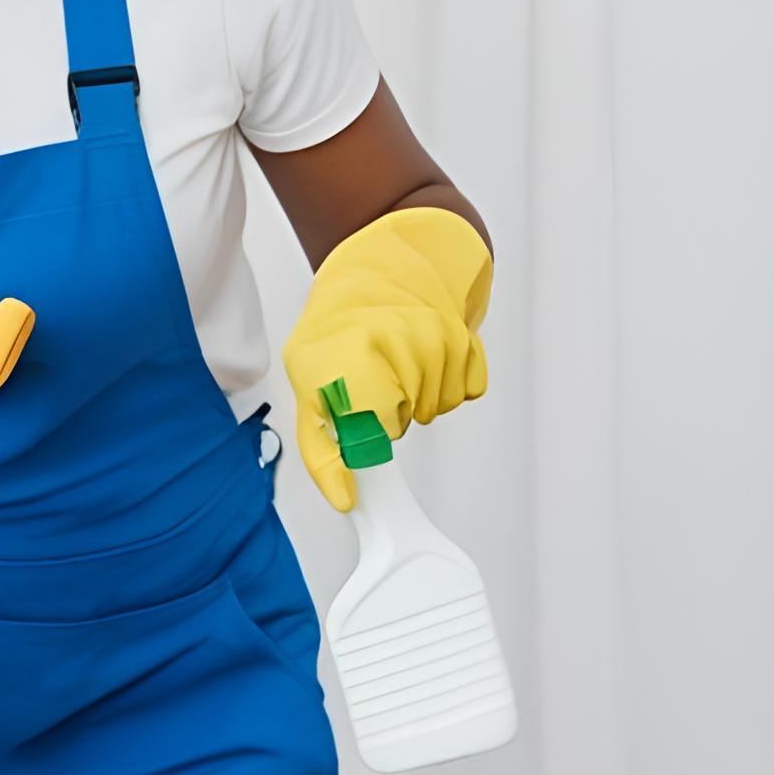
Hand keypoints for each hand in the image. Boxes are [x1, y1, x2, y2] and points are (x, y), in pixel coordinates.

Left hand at [281, 206, 492, 510]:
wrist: (376, 274)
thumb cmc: (335, 335)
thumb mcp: (307, 388)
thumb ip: (323, 451)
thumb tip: (346, 500)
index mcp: (353, 360)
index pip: (373, 434)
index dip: (364, 434)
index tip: (358, 420)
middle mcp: (399, 347)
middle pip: (404, 425)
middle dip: (386, 412)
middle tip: (370, 375)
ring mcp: (438, 341)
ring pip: (436, 410)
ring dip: (415, 396)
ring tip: (394, 362)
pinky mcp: (466, 341)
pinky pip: (464, 392)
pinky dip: (445, 382)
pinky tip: (422, 356)